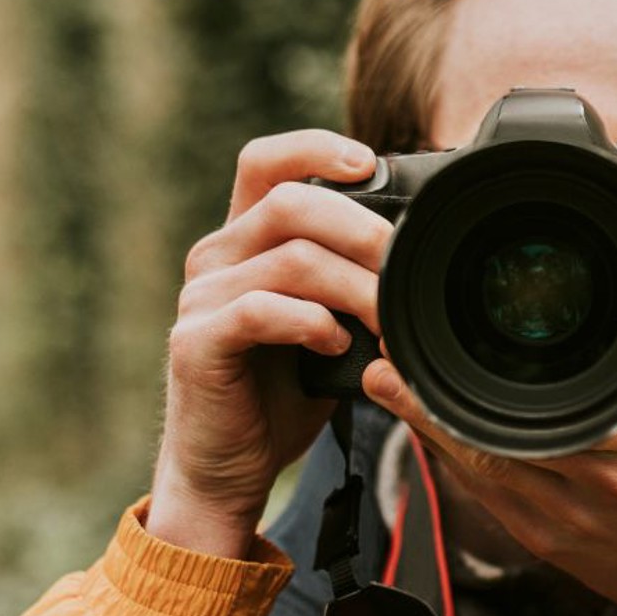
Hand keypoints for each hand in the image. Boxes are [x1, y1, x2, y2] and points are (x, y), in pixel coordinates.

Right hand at [146, 130, 389, 558]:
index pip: (266, 161)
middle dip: (363, 229)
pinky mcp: (198, 342)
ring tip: (389, 322)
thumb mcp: (326, 324)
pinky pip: (261, 310)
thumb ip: (350, 282)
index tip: (371, 163)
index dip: (316, 147)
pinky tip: (337, 346)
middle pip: (291, 201)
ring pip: (290, 258)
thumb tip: (418, 257)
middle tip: (407, 267)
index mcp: (243, 240)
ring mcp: (202, 298)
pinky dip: (311, 323)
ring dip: (355, 287)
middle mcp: (215, 257)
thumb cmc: (280, 394)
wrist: (229, 468)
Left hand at [363, 248, 616, 615]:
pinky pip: (480, 491)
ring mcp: (562, 513)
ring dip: (425, 423)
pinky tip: (420, 422)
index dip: (494, 378)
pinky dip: (447, 454)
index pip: (561, 403)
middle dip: (435, 395)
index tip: (451, 337)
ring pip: (475, 465)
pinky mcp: (538, 537)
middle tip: (391, 350)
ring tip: (388, 379)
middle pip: (497, 433)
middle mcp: (600, 477)